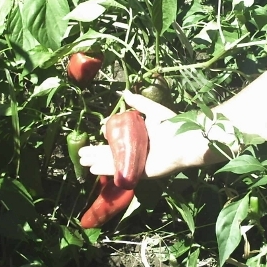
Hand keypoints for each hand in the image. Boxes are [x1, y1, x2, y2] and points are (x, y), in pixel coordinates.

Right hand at [79, 90, 204, 177]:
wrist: (184, 140)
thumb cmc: (171, 125)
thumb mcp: (152, 111)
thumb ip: (139, 103)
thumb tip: (124, 93)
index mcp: (140, 139)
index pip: (119, 139)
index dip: (107, 137)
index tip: (100, 131)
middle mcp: (137, 152)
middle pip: (112, 153)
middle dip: (96, 153)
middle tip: (82, 153)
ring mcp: (138, 163)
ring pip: (113, 162)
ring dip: (97, 162)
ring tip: (83, 161)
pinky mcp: (140, 173)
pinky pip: (120, 171)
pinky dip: (107, 170)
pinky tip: (94, 169)